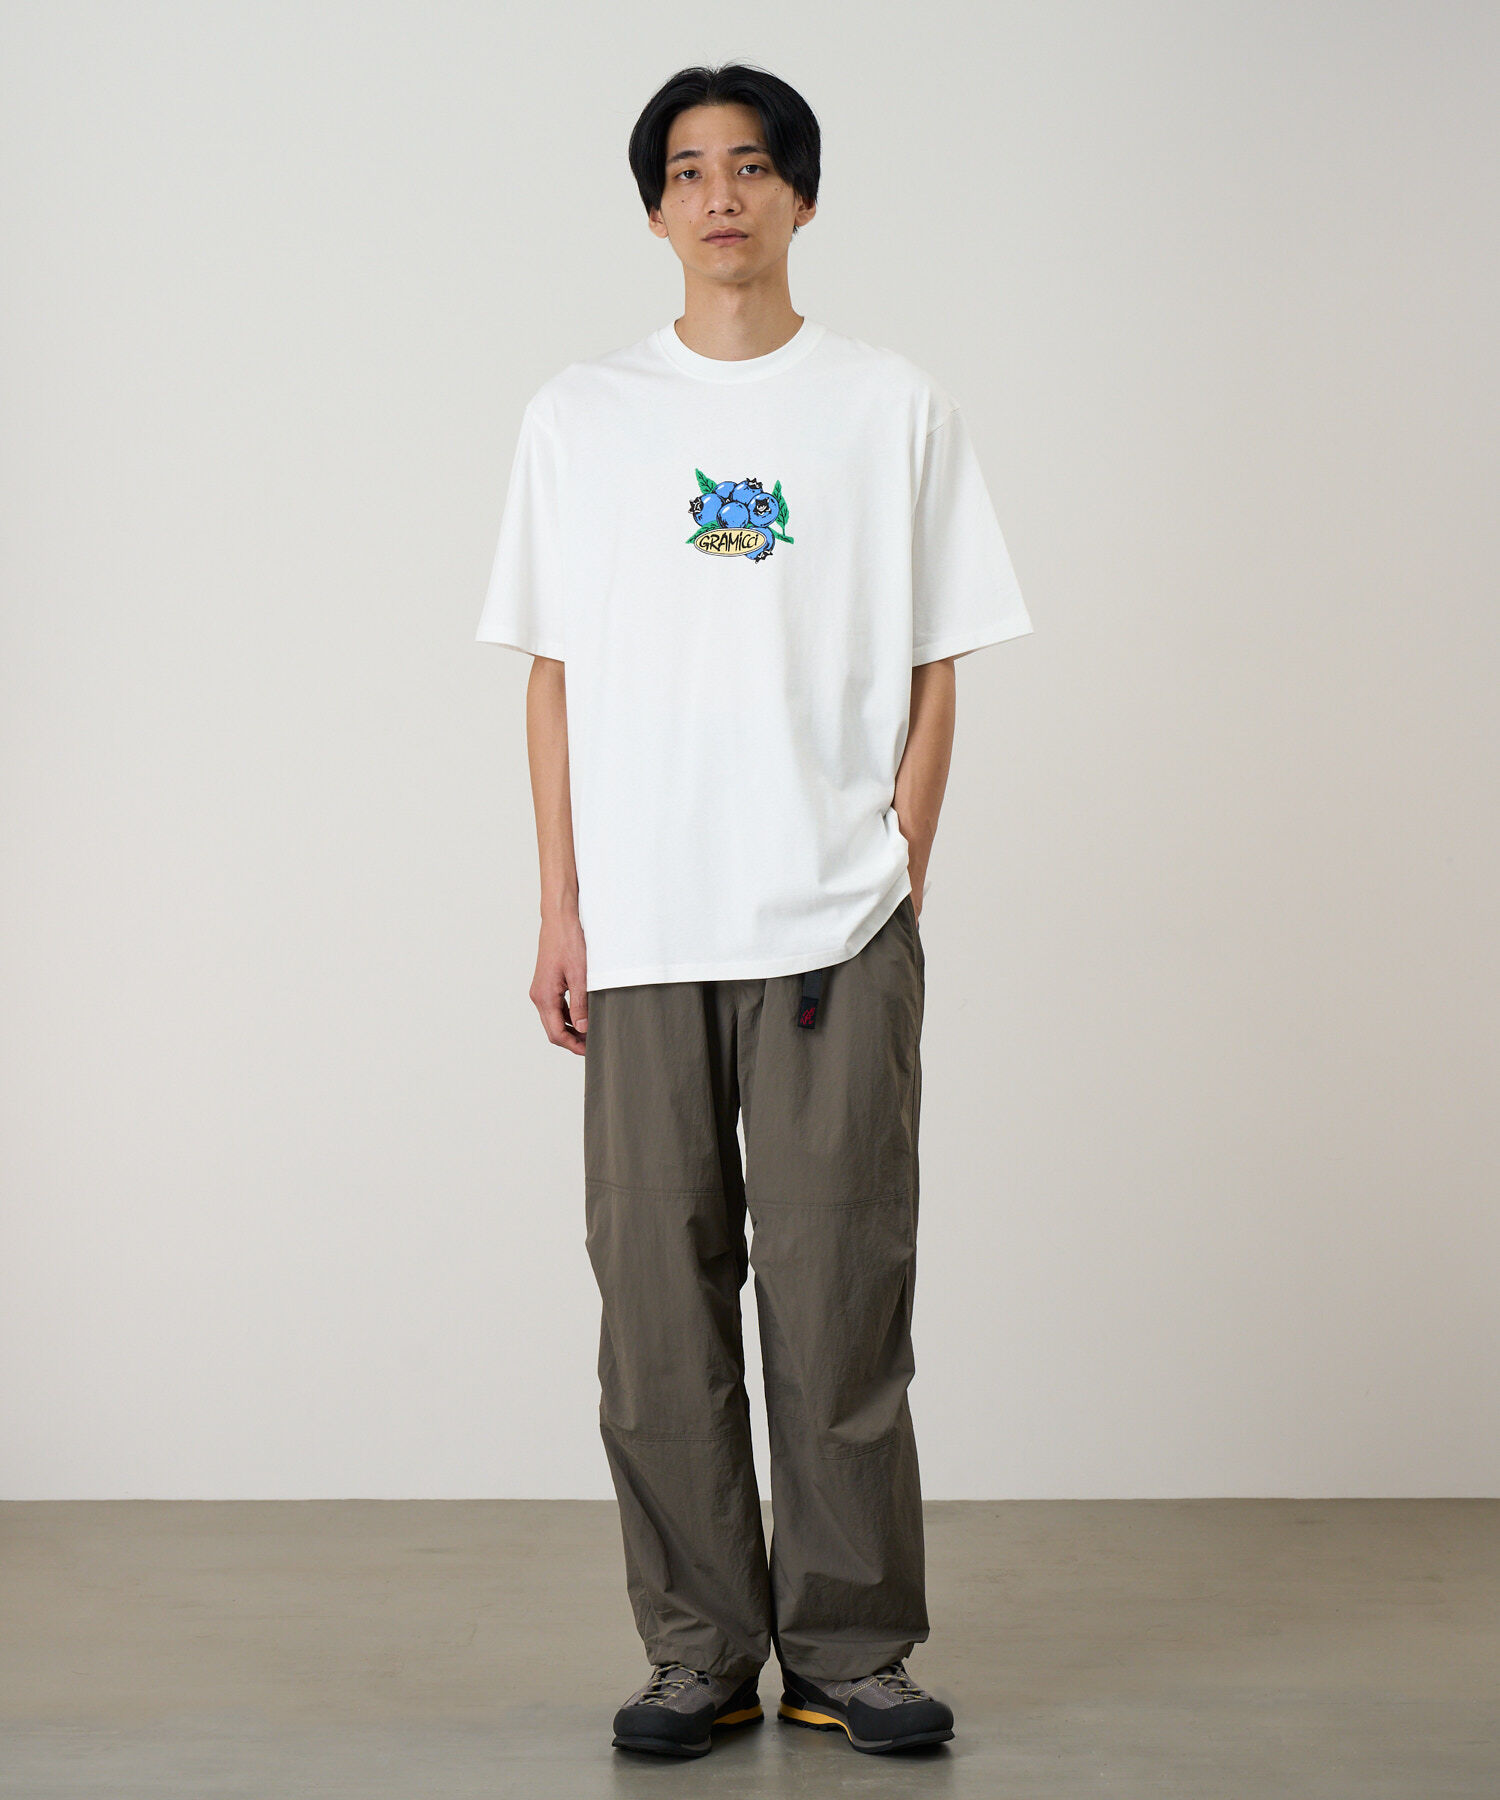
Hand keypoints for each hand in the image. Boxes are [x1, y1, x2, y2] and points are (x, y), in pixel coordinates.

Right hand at [531, 911, 589, 1053]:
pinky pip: (555, 1007)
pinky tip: (583, 1016)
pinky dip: (568, 1016)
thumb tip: (583, 1028)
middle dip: (572, 1040)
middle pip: (553, 1030)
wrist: (559, 919)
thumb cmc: (569, 942)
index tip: (591, 1050)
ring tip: (591, 1032)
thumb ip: (581, 1004)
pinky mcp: (546, 984)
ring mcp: (541, 990)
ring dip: (570, 1029)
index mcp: (544, 996)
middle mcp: (538, 995)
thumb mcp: (580, 975)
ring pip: (554, 1020)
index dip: (574, 1045)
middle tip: (593, 1044)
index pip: (556, 1033)